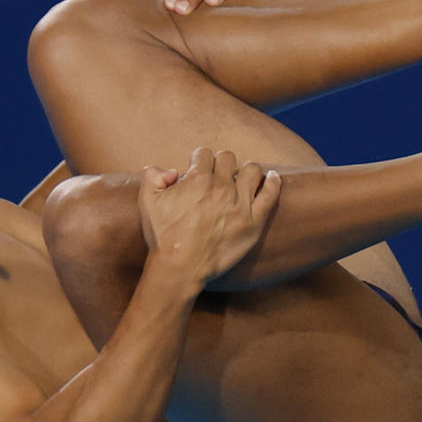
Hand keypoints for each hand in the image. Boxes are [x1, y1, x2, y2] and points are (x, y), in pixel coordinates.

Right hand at [137, 148, 280, 287]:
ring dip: (246, 171)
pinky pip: (270, 195)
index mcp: (197, 179)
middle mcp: (221, 187)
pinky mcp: (253, 222)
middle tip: (218, 177)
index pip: (204, 154)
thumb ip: (153, 175)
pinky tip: (272, 177)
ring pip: (252, 170)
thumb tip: (172, 170)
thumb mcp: (147, 200)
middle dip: (221, 164)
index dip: (199, 161)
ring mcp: (239, 204)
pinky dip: (273, 182)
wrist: (179, 268)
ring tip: (243, 178)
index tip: (198, 170)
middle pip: (228, 158)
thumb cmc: (162, 236)